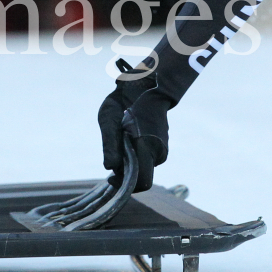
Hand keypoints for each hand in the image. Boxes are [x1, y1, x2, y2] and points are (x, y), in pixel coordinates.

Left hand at [97, 60, 171, 192]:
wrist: (147, 86)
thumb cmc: (124, 101)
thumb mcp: (109, 119)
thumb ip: (110, 145)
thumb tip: (110, 168)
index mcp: (147, 146)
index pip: (142, 182)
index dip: (125, 185)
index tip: (110, 177)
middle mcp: (159, 152)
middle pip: (141, 177)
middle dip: (125, 172)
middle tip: (114, 151)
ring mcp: (162, 150)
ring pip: (143, 168)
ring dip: (129, 162)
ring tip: (122, 140)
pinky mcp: (161, 147)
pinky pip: (147, 160)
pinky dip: (136, 156)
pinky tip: (128, 140)